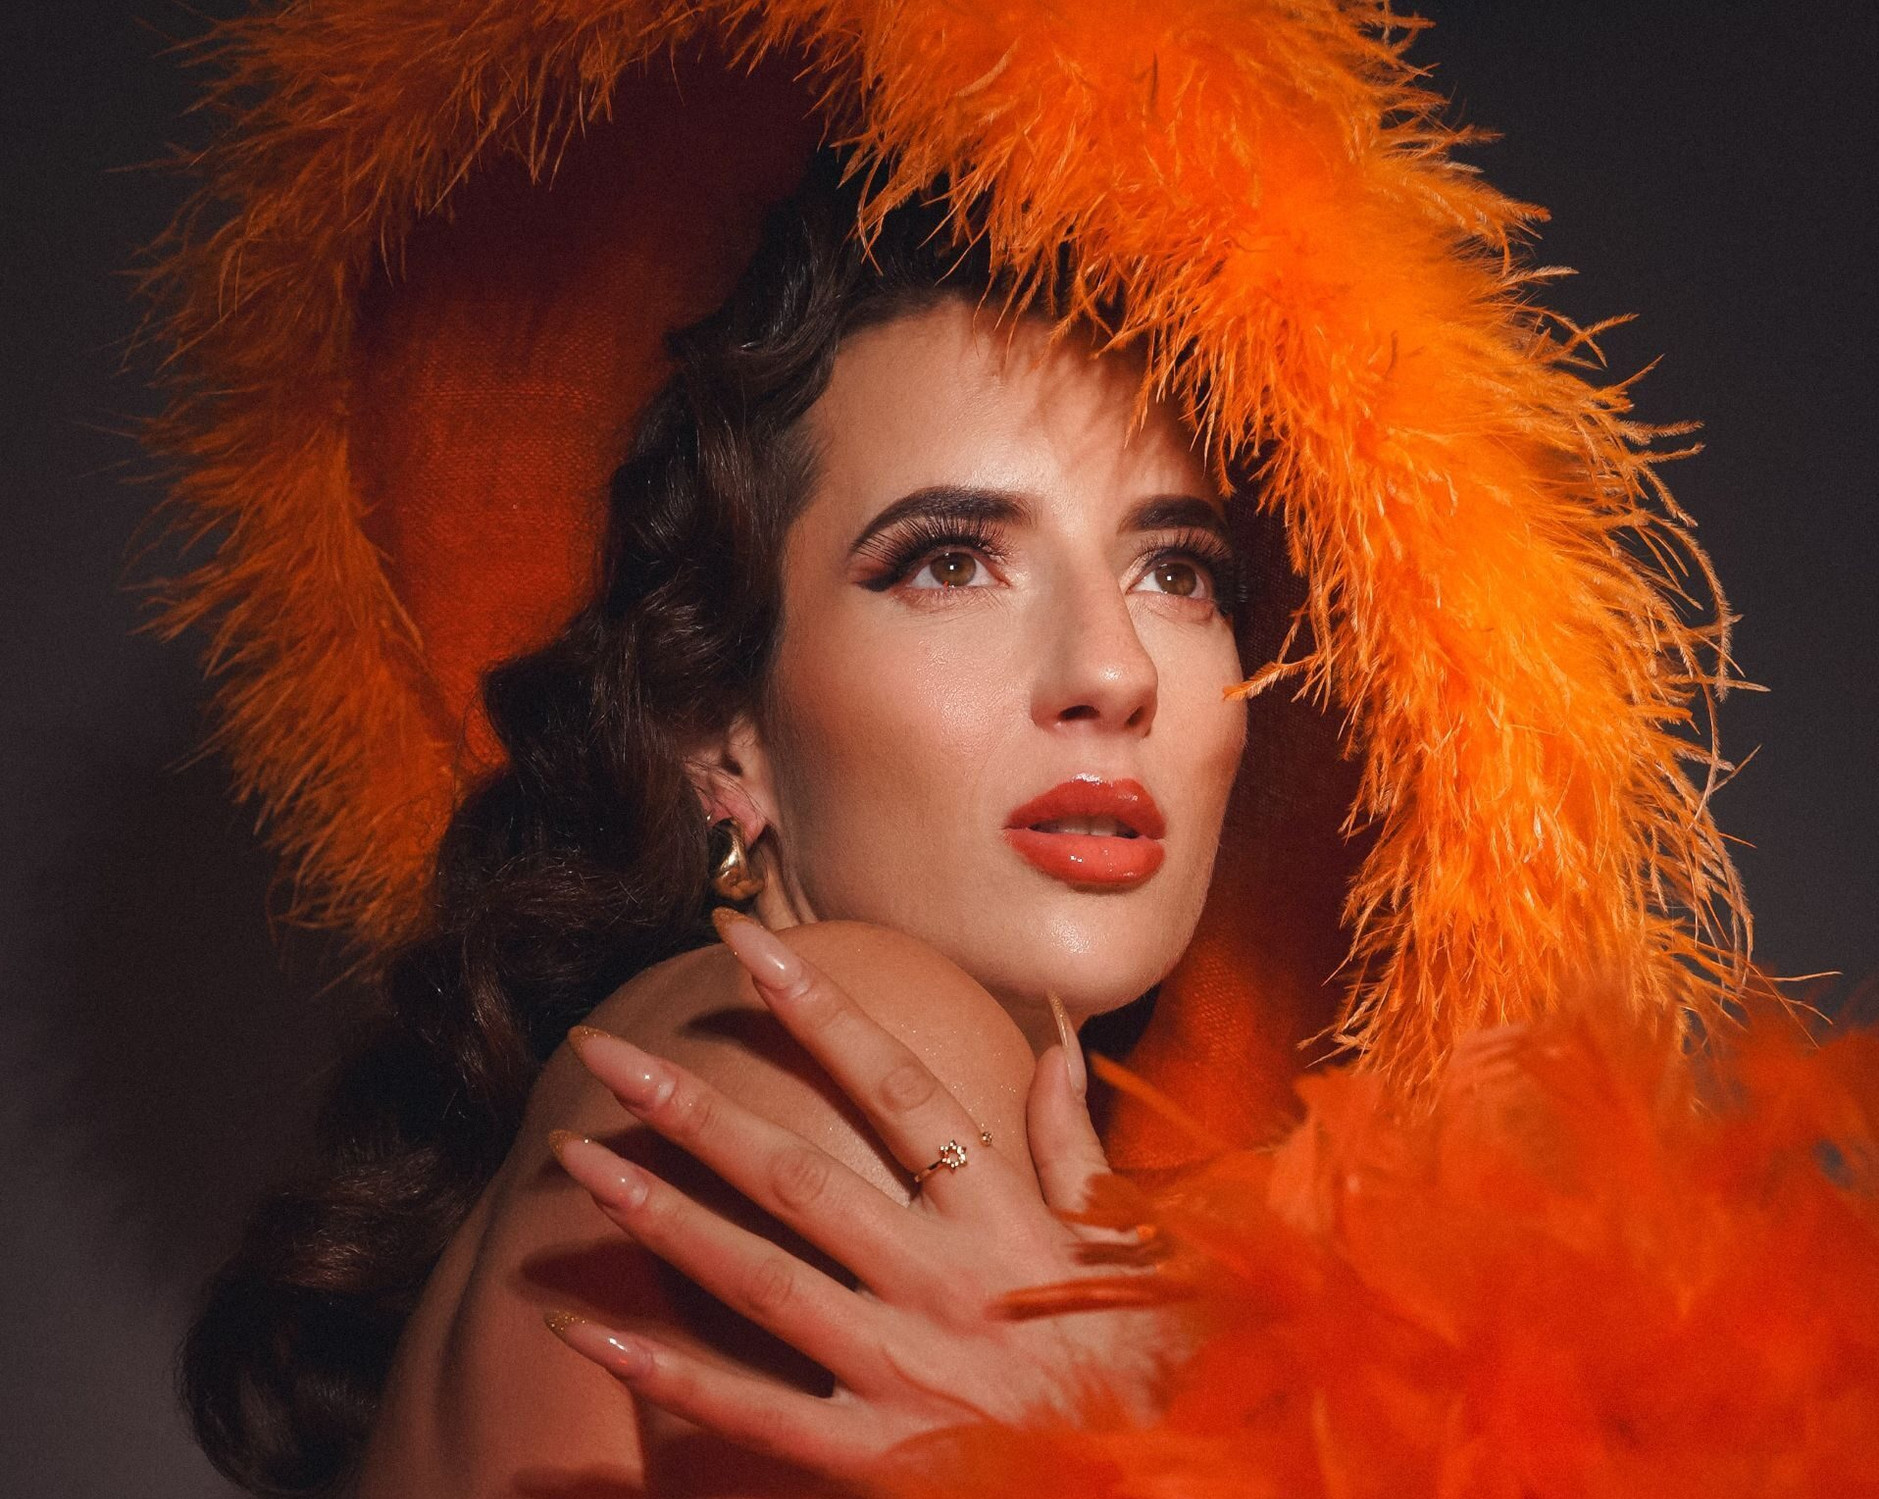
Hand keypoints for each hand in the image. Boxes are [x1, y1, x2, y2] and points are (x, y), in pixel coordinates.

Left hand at [544, 910, 1169, 1475]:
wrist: (1175, 1480)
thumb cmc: (1148, 1357)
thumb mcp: (1128, 1243)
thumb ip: (1077, 1147)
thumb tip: (1055, 1048)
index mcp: (1001, 1217)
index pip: (896, 1087)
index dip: (816, 1006)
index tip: (743, 939)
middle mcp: (940, 1279)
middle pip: (796, 1174)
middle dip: (693, 1106)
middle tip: (600, 1051)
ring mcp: (901, 1369)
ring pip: (758, 1278)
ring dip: (658, 1215)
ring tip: (575, 1158)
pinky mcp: (876, 1454)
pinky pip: (753, 1411)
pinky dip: (666, 1373)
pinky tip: (585, 1335)